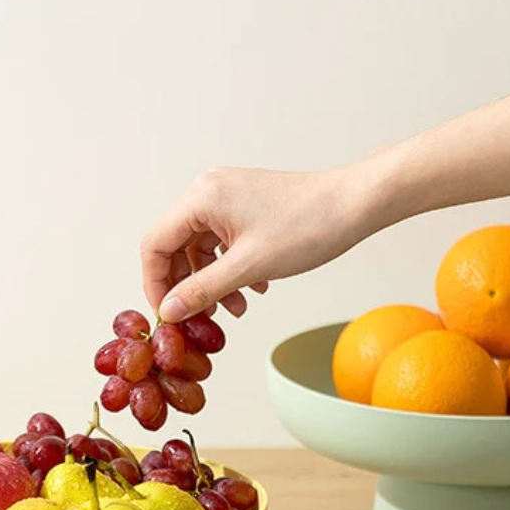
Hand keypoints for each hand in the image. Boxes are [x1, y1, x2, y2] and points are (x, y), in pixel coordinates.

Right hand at [140, 163, 388, 322]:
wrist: (354, 204)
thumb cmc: (307, 227)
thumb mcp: (248, 267)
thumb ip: (202, 290)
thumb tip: (169, 311)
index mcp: (202, 198)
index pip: (155, 244)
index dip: (155, 284)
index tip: (167, 314)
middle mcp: (209, 192)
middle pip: (175, 246)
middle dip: (187, 286)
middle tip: (200, 317)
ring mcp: (228, 197)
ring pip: (201, 248)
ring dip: (213, 282)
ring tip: (237, 308)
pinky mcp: (246, 205)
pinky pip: (223, 242)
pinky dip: (231, 269)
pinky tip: (254, 288)